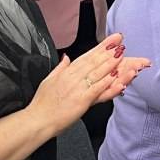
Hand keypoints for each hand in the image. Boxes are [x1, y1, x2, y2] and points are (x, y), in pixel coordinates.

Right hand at [27, 34, 149, 133]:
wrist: (37, 120)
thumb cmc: (42, 104)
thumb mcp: (49, 80)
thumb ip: (60, 68)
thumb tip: (66, 57)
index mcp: (66, 72)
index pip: (86, 56)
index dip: (100, 47)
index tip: (111, 40)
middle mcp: (72, 77)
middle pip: (93, 61)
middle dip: (108, 51)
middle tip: (120, 42)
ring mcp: (77, 88)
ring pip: (97, 73)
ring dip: (110, 63)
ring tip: (122, 54)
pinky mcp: (81, 100)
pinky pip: (96, 89)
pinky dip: (107, 83)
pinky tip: (116, 77)